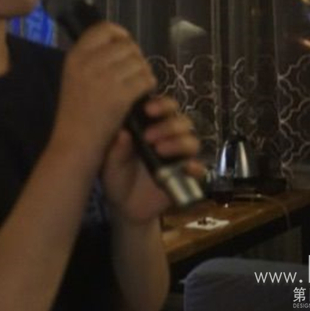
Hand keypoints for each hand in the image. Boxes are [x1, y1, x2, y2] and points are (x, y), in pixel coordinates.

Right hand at [53, 22, 157, 159]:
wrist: (74, 144)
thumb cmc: (75, 113)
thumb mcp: (74, 77)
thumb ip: (91, 58)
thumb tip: (120, 40)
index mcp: (75, 56)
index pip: (103, 28)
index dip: (120, 34)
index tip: (125, 47)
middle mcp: (88, 63)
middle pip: (125, 45)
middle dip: (136, 56)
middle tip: (135, 71)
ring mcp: (104, 79)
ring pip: (138, 61)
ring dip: (144, 71)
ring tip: (138, 83)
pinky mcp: (119, 97)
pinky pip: (145, 80)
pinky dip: (149, 85)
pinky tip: (142, 94)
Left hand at [101, 96, 204, 222]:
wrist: (124, 207)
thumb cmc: (116, 175)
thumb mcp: (110, 162)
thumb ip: (117, 149)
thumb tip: (123, 133)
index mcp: (150, 126)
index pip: (164, 107)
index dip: (160, 104)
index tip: (148, 109)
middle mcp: (168, 138)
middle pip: (181, 121)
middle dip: (168, 125)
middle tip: (149, 136)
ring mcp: (179, 156)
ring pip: (192, 141)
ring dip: (178, 142)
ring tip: (159, 150)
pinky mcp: (186, 176)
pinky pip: (199, 169)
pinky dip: (195, 166)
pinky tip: (185, 168)